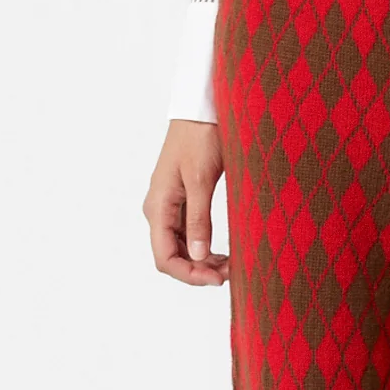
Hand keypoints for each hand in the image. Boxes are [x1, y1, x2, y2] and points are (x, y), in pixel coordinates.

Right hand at [144, 120, 228, 286]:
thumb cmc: (200, 138)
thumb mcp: (201, 180)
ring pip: (180, 247)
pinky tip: (223, 251)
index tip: (218, 280)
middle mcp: (158, 209)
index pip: (165, 258)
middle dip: (198, 270)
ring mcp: (168, 205)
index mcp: (158, 206)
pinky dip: (203, 246)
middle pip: (172, 256)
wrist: (201, 109)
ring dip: (202, 261)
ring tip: (231, 265)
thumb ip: (199, 219)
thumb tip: (199, 256)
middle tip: (231, 274)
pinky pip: (187, 232)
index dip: (189, 275)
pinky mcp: (181, 199)